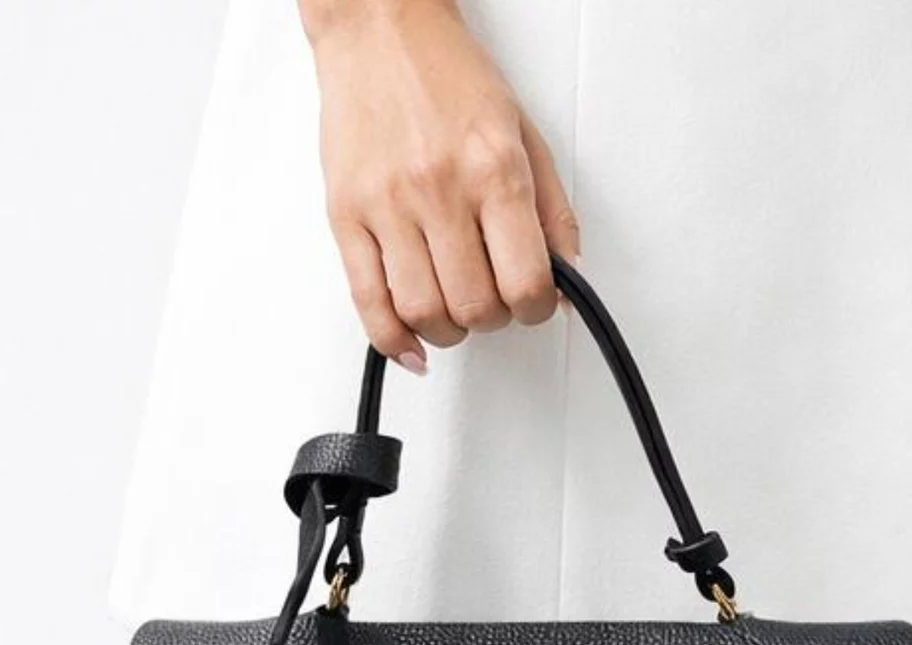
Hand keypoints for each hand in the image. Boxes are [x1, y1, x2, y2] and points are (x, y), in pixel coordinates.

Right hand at [302, 0, 579, 372]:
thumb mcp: (524, 135)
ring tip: (454, 309)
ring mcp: (388, 205)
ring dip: (448, 330)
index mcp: (493, 170)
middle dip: (493, 319)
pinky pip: (368, 302)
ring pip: (424, 313)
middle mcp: (440, 189)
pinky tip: (411, 346)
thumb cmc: (449, 77)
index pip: (527, 282)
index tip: (533, 303)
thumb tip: (566, 281)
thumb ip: (552, 213)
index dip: (537, 310)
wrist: (378, 26)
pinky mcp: (345, 214)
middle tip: (492, 299)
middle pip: (475, 307)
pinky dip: (393, 340)